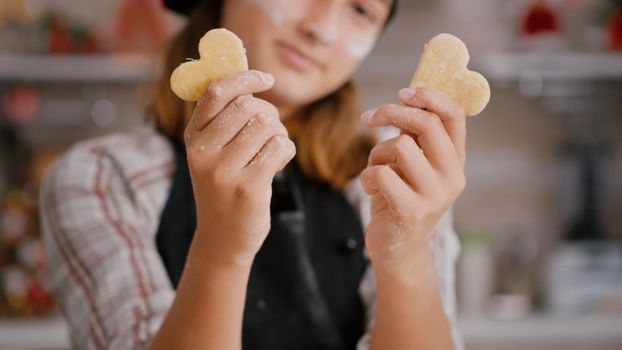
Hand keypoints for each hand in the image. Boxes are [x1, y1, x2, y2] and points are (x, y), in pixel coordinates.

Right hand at [184, 70, 295, 265]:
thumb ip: (226, 121)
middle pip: (250, 107)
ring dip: (279, 135)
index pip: (217, 92)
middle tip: (270, 134)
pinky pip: (280, 147)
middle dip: (270, 115)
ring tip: (271, 152)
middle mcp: (203, 152)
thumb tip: (252, 80)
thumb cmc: (224, 190)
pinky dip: (286, 151)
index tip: (267, 79)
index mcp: (193, 138)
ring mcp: (223, 171)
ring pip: (268, 125)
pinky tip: (277, 166)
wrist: (223, 240)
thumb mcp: (213, 155)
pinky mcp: (247, 187)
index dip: (245, 78)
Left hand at [359, 87, 465, 271]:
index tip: (404, 92)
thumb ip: (415, 138)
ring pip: (399, 146)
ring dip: (376, 155)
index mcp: (456, 161)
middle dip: (391, 113)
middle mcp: (453, 177)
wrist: (398, 250)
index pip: (454, 115)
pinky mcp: (412, 211)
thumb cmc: (400, 199)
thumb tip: (406, 98)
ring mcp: (435, 195)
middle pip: (426, 124)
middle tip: (369, 117)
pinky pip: (381, 173)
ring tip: (376, 173)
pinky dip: (368, 177)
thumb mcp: (413, 166)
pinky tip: (373, 192)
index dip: (429, 96)